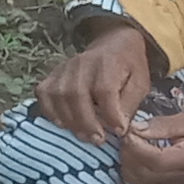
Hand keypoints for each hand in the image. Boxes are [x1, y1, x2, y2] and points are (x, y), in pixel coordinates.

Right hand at [36, 19, 156, 141]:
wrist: (113, 43)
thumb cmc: (129, 67)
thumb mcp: (140, 83)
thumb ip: (130, 105)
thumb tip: (119, 129)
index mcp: (109, 63)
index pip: (105, 90)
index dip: (110, 114)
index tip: (118, 131)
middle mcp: (82, 63)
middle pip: (77, 94)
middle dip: (87, 122)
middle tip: (98, 140)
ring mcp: (64, 68)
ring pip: (59, 96)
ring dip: (70, 120)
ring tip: (83, 134)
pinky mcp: (53, 75)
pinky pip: (44, 95)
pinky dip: (50, 112)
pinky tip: (63, 123)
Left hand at [117, 107, 183, 183]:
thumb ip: (162, 126)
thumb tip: (135, 128)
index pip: (151, 159)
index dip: (134, 146)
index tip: (128, 131)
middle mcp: (180, 178)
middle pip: (141, 175)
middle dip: (128, 156)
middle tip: (129, 138)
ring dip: (130, 169)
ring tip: (133, 151)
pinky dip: (137, 180)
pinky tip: (139, 164)